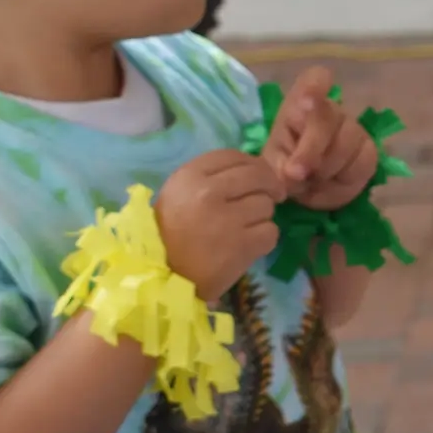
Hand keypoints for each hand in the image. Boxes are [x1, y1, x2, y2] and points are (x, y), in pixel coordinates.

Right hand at [154, 150, 285, 300]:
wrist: (161, 277)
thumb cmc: (172, 234)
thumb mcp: (180, 194)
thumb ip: (213, 177)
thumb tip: (256, 169)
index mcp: (189, 176)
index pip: (234, 156)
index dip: (253, 164)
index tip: (258, 176)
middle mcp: (207, 192)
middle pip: (258, 176)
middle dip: (269, 186)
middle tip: (272, 197)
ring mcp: (226, 219)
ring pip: (266, 205)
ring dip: (262, 217)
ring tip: (245, 228)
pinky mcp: (241, 245)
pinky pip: (271, 232)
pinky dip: (265, 239)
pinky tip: (249, 245)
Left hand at [259, 67, 378, 211]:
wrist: (304, 187)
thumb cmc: (283, 167)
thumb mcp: (270, 166)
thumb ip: (279, 167)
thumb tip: (294, 173)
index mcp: (299, 105)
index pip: (315, 79)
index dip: (314, 86)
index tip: (304, 101)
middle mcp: (331, 110)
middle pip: (327, 118)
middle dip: (311, 150)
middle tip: (296, 174)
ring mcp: (353, 129)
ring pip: (346, 144)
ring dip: (326, 170)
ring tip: (311, 184)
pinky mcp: (369, 151)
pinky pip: (362, 164)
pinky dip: (343, 183)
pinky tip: (330, 186)